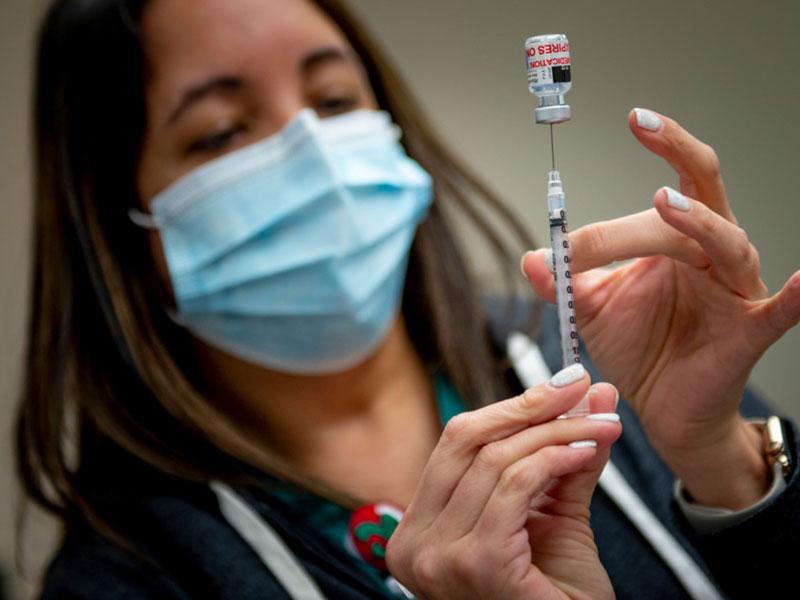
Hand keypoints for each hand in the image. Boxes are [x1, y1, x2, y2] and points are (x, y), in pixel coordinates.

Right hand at [385, 367, 621, 599]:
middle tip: (578, 385)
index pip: (457, 444)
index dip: (510, 406)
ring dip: (556, 432)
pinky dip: (555, 458)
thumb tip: (587, 396)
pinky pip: (515, 485)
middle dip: (530, 405)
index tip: (560, 384)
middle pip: (466, 440)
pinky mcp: (474, 563)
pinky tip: (586, 450)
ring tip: (599, 424)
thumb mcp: (555, 517)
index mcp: (422, 529)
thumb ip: (565, 457)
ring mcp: (438, 555)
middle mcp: (415, 543)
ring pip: (495, 460)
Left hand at [521, 108, 799, 507]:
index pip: (648, 207)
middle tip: (642, 123)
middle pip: (702, 190)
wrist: (664, 406)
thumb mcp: (590, 310)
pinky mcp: (749, 332)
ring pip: (725, 241)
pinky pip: (780, 311)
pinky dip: (796, 295)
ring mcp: (734, 289)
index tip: (562, 243)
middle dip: (673, 154)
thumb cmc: (639, 348)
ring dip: (696, 220)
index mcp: (673, 241)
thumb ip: (565, 282)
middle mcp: (709, 253)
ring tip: (663, 202)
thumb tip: (531, 257)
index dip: (604, 224)